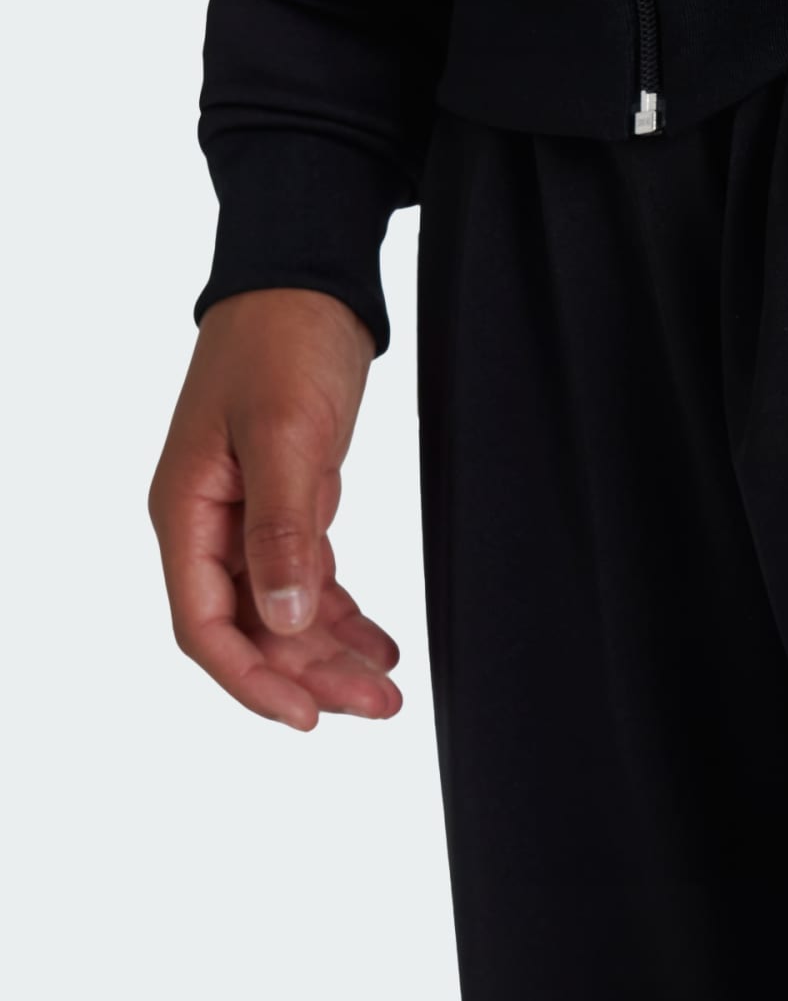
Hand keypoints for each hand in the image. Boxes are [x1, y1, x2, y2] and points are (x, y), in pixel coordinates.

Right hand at [150, 288, 402, 730]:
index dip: (252, 680)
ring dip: (331, 652)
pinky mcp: (288, 502)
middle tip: (378, 707)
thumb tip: (284, 617)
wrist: (306, 282)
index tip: (307, 718)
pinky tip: (379, 640)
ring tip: (387, 689)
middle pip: (250, 629)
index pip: (204, 626)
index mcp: (187, 512)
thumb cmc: (282, 342)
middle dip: (309, 675)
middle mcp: (209, 523)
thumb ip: (284, 528)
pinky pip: (307, 579)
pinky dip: (342, 613)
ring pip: (282, 611)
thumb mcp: (286, 434)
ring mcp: (247, 516)